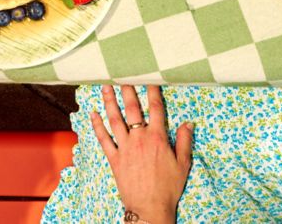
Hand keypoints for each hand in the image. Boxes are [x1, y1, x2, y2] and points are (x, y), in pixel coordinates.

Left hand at [89, 85, 191, 223]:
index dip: (153, 90)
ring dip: (109, 102)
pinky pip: (103, 139)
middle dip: (127, 89)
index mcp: (158, 138)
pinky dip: (97, 126)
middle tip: (121, 73)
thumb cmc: (169, 187)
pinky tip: (92, 114)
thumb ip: (185, 141)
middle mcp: (140, 138)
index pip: (156, 108)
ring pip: (115, 119)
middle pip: (133, 109)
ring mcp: (125, 148)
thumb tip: (189, 123)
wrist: (150, 208)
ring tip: (105, 86)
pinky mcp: (114, 158)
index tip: (149, 76)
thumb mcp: (183, 164)